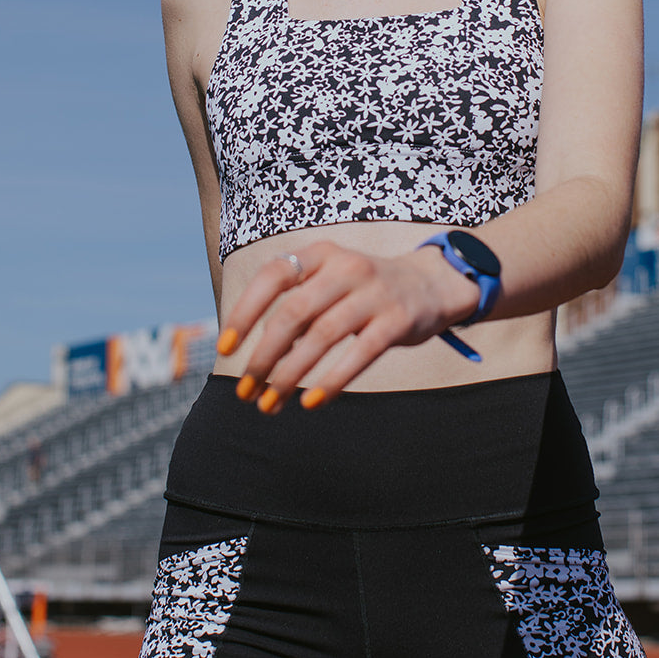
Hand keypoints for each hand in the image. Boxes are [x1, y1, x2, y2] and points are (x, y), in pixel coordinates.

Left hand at [215, 240, 479, 411]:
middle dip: (264, 356)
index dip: (245, 312)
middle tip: (246, 391)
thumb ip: (298, 307)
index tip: (225, 348)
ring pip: (322, 336)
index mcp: (322, 254)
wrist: (433, 283)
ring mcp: (374, 293)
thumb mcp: (331, 281)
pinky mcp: (397, 320)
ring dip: (290, 374)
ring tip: (271, 403)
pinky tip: (312, 402)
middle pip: (294, 312)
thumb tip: (255, 354)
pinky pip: (360, 353)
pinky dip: (333, 380)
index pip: (273, 276)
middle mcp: (345, 267)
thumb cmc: (366, 290)